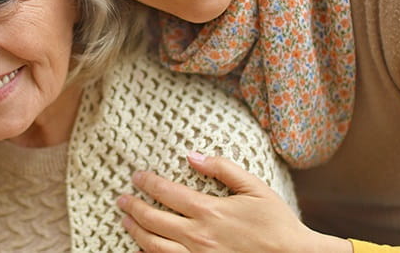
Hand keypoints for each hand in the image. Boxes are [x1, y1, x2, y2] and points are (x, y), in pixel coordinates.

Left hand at [117, 152, 351, 252]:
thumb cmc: (277, 224)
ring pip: (154, 245)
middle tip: (122, 199)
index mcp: (210, 211)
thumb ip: (223, 169)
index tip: (136, 177)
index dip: (147, 183)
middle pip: (153, 219)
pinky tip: (144, 247)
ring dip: (136, 231)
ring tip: (126, 221)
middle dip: (133, 207)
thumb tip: (192, 155)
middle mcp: (198, 236)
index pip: (166, 192)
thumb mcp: (255, 188)